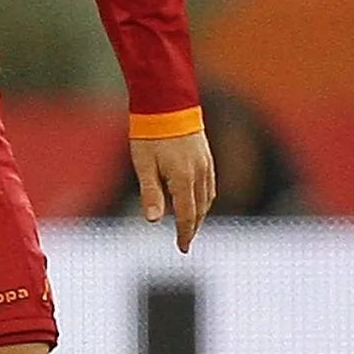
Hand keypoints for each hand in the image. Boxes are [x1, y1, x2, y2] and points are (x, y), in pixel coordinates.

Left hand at [130, 129, 215, 251]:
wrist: (167, 105)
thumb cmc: (149, 135)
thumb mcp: (144, 165)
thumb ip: (150, 194)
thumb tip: (154, 220)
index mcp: (183, 179)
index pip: (187, 215)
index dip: (184, 234)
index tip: (182, 248)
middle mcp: (199, 174)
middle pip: (200, 210)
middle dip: (193, 228)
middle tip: (185, 242)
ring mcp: (206, 165)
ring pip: (207, 199)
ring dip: (199, 215)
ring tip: (189, 226)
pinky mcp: (207, 158)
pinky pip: (210, 186)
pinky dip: (204, 200)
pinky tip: (196, 202)